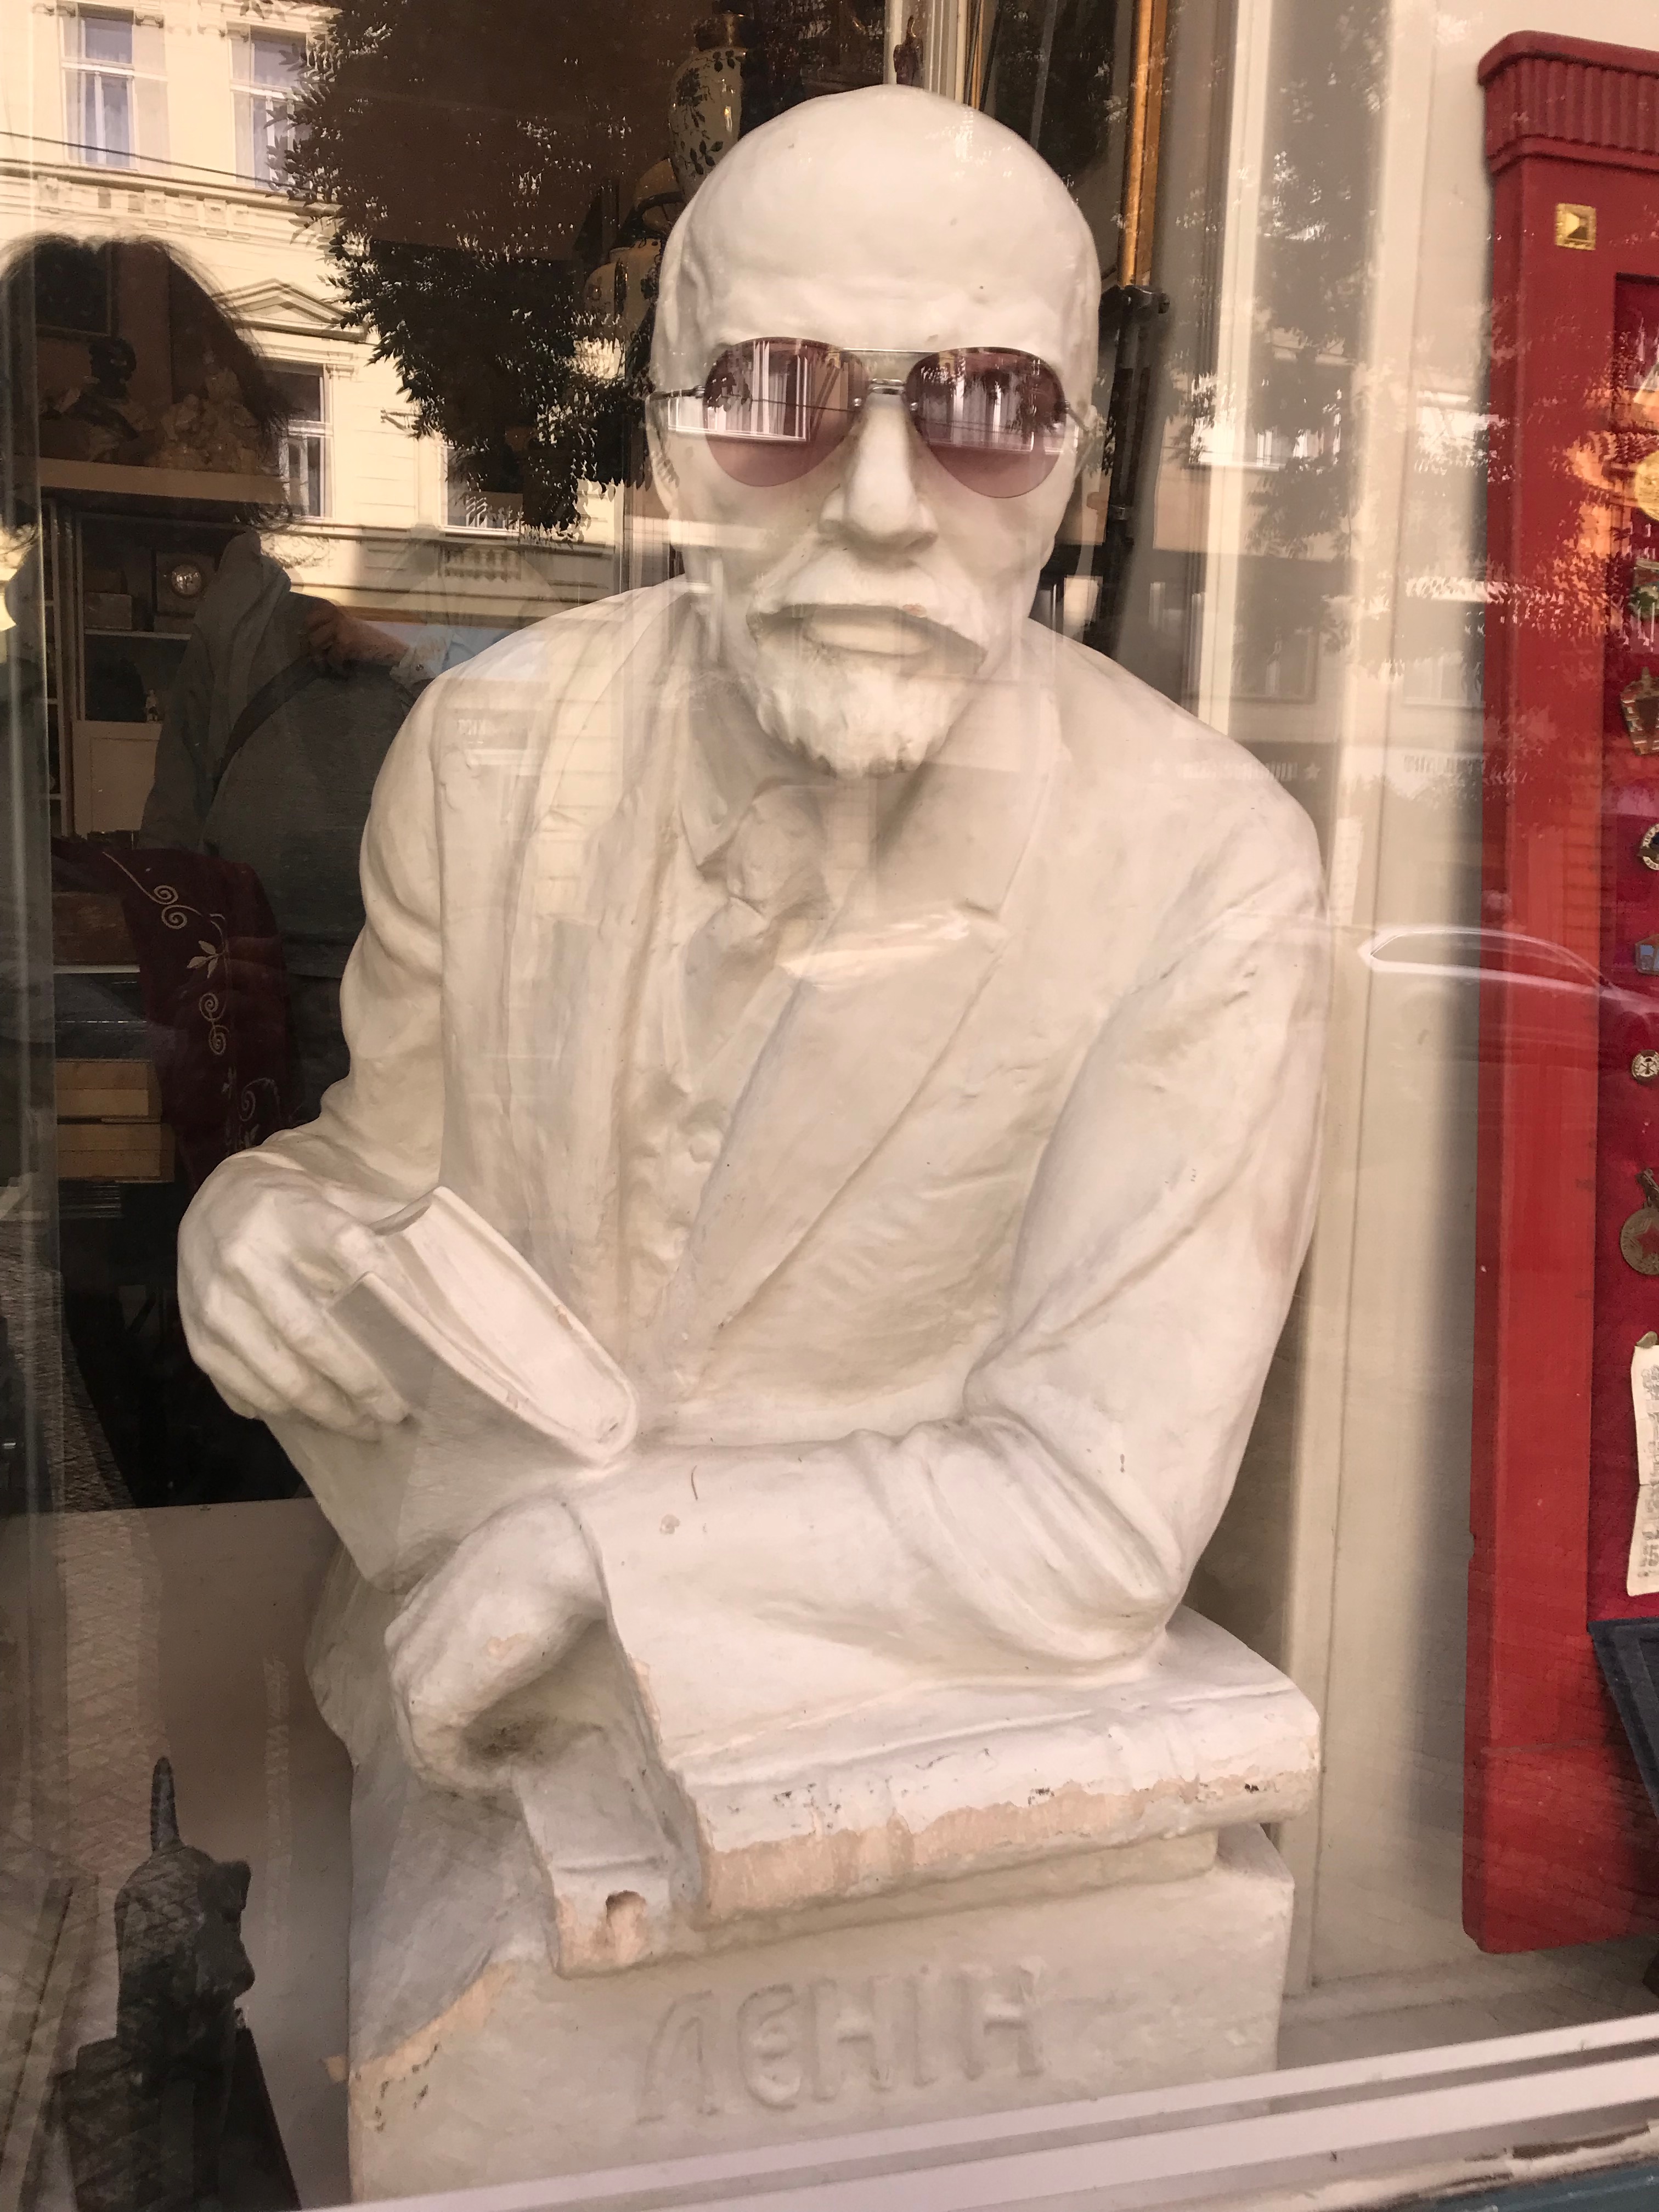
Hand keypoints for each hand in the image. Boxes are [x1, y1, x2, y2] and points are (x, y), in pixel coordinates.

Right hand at [177, 1158, 407, 1438]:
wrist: (211, 1201)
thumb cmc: (290, 1205)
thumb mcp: (333, 1193)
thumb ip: (380, 1214)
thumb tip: (436, 1235)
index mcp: (294, 1216)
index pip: (355, 1256)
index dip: (394, 1299)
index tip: (425, 1342)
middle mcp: (249, 1259)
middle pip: (310, 1335)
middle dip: (359, 1383)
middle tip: (395, 1412)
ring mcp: (216, 1302)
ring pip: (275, 1373)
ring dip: (325, 1410)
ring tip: (362, 1427)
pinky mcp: (197, 1335)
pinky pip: (241, 1387)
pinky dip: (280, 1409)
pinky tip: (312, 1418)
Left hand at [301, 597, 402, 672]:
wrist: (390, 650)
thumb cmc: (369, 642)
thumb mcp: (347, 629)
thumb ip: (329, 629)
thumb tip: (306, 640)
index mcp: (336, 611)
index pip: (310, 616)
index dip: (306, 631)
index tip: (310, 644)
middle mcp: (336, 616)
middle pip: (309, 631)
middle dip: (311, 647)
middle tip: (318, 659)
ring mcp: (340, 628)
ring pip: (316, 644)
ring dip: (322, 660)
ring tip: (331, 668)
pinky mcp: (346, 642)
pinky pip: (332, 658)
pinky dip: (339, 669)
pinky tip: (347, 672)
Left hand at [385, 1495, 603, 1795]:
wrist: (554, 1554)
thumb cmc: (544, 1562)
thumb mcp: (505, 1590)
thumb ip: (489, 1618)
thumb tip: (509, 1640)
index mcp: (414, 1612)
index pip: (423, 1679)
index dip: (456, 1713)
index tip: (501, 1731)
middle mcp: (399, 1644)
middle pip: (416, 1716)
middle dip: (457, 1745)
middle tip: (507, 1759)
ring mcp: (406, 1676)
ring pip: (422, 1743)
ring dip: (464, 1765)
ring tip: (512, 1769)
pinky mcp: (426, 1707)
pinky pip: (437, 1760)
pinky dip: (472, 1777)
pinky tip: (509, 1775)